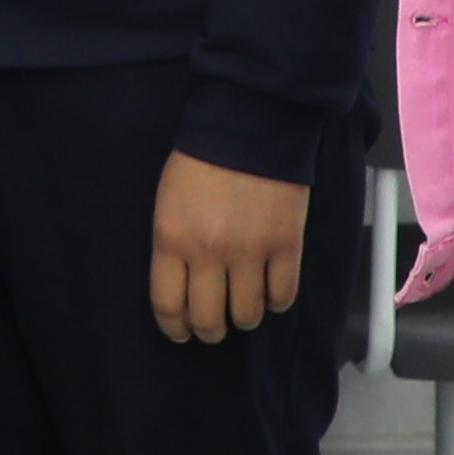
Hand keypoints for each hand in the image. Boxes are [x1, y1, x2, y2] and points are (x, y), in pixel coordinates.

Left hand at [147, 152, 308, 344]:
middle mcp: (209, 252)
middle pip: (208, 320)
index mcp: (171, 239)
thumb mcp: (167, 201)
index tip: (181, 332)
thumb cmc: (202, 158)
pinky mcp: (286, 245)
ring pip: (247, 315)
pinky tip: (270, 292)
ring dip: (244, 318)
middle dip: (209, 330)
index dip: (175, 328)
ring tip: (243, 307)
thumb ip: (172, 245)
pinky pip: (282, 296)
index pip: (168, 305)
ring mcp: (250, 251)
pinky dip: (276, 302)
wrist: (249, 123)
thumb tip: (182, 287)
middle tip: (214, 326)